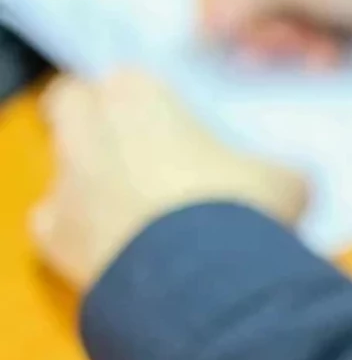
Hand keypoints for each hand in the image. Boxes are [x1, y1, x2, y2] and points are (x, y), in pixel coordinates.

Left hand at [31, 71, 308, 291]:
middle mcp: (89, 127)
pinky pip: (57, 225)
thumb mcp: (286, 179)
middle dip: (98, 119)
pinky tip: (122, 246)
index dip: (147, 98)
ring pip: (64, 164)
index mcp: (138, 93)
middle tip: (142, 147)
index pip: (128, 76)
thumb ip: (277, 168)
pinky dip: (82, 231)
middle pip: (73, 104)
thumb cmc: (240, 205)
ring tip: (139, 206)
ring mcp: (65, 183)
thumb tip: (291, 179)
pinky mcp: (52, 238)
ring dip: (92, 175)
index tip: (173, 120)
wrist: (200, 282)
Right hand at [161, 0, 351, 67]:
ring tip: (315, 52)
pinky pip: (289, 42)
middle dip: (247, 23)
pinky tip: (331, 61)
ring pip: (252, 22)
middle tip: (283, 41)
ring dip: (278, 46)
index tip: (228, 18)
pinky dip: (304, 55)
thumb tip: (202, 26)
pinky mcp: (328, 13)